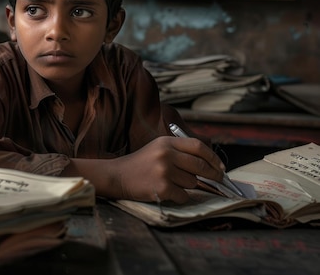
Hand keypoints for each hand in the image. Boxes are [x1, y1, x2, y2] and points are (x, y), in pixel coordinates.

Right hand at [107, 136, 224, 203]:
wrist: (118, 176)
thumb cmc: (141, 163)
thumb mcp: (158, 148)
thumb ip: (180, 151)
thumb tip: (209, 163)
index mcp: (166, 142)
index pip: (198, 147)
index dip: (213, 157)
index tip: (220, 167)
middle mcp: (166, 154)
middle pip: (200, 166)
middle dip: (212, 174)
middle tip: (218, 179)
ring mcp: (164, 171)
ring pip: (193, 182)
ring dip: (187, 186)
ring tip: (171, 182)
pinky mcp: (163, 188)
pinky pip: (184, 195)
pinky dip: (179, 196)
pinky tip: (166, 191)